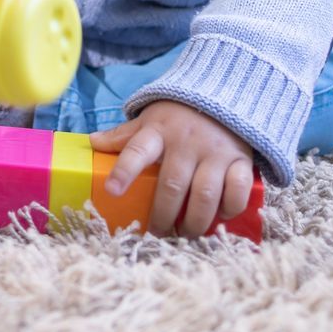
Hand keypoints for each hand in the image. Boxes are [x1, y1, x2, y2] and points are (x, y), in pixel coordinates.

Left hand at [89, 99, 256, 237]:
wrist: (222, 97)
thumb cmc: (177, 117)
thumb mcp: (149, 121)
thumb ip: (124, 135)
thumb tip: (92, 143)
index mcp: (158, 132)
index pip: (137, 151)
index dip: (124, 171)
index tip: (112, 191)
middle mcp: (187, 142)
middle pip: (172, 185)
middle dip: (163, 215)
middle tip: (157, 232)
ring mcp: (215, 151)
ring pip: (205, 194)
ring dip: (195, 221)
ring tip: (185, 234)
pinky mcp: (241, 160)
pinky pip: (238, 190)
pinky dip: (230, 208)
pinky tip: (219, 217)